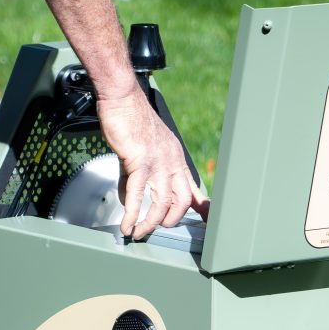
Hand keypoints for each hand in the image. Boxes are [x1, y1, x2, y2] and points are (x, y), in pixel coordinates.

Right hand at [96, 89, 209, 238]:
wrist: (122, 98)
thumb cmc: (131, 119)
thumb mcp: (142, 150)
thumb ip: (138, 175)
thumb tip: (130, 196)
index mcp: (175, 157)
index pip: (193, 187)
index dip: (201, 207)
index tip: (206, 220)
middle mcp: (171, 161)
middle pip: (182, 200)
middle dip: (171, 220)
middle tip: (157, 228)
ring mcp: (158, 162)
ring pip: (161, 203)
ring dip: (150, 223)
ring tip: (138, 232)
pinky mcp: (140, 161)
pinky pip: (137, 195)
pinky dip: (132, 214)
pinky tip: (127, 224)